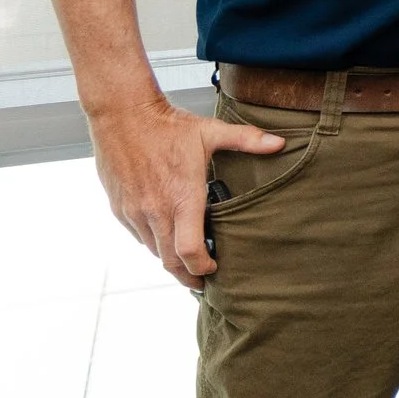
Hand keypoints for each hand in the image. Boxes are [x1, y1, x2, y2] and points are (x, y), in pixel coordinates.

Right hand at [87, 97, 285, 288]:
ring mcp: (135, 212)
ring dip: (170, 260)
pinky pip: (138, 235)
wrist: (122, 115)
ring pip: (153, 250)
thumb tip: (279, 143)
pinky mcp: (120, 208)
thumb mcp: (211, 131)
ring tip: (187, 263)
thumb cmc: (168, 126)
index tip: (214, 270)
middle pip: (170, 261)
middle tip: (202, 282)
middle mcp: (156, 212)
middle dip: (187, 276)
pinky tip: (166, 236)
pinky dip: (153, 242)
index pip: (190, 251)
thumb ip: (247, 140)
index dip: (202, 268)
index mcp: (182, 199)